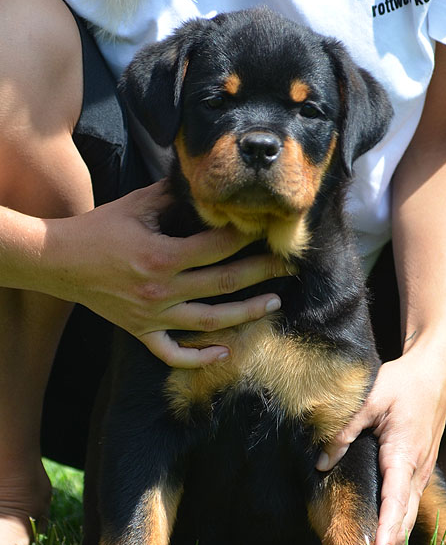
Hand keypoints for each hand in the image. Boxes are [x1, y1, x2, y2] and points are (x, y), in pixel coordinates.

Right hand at [45, 181, 289, 366]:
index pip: (218, 247)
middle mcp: (162, 290)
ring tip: (273, 304)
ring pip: (209, 322)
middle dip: (261, 273)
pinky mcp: (141, 331)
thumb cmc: (98, 229)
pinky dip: (198, 358)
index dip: (246, 236)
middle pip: (224, 284)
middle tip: (288, 266)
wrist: (58, 262)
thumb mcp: (135, 205)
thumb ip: (172, 196)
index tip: (267, 229)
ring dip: (245, 314)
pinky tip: (223, 354)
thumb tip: (204, 185)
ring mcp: (152, 316)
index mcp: (162, 256)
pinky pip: (172, 354)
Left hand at [316, 348, 445, 544]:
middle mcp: (418, 468)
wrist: (434, 374)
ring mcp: (422, 470)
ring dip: (393, 534)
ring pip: (409, 511)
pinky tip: (380, 530)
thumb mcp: (369, 401)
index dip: (388, 528)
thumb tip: (321, 464)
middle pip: (405, 515)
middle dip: (389, 543)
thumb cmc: (402, 384)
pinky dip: (397, 519)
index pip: (397, 500)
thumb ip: (343, 432)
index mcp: (405, 453)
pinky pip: (408, 500)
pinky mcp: (420, 468)